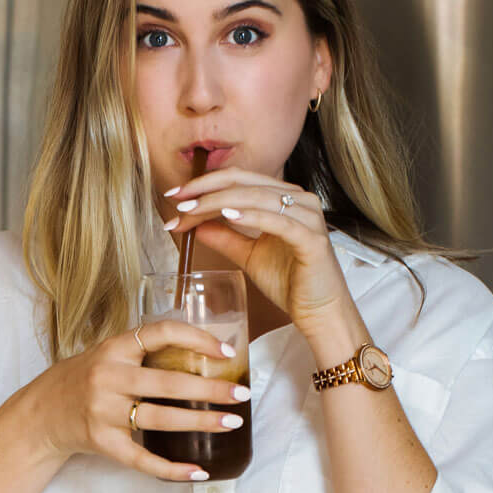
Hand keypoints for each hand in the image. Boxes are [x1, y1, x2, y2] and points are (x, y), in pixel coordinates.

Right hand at [28, 318, 250, 481]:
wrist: (40, 414)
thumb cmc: (83, 380)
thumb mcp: (106, 354)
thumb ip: (143, 352)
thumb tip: (201, 351)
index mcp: (113, 349)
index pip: (160, 333)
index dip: (197, 339)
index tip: (226, 353)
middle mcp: (108, 378)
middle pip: (168, 384)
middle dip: (210, 390)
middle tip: (241, 394)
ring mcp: (104, 413)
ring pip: (161, 420)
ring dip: (201, 423)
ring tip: (230, 423)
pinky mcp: (103, 443)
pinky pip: (143, 460)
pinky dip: (173, 469)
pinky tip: (199, 471)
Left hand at [161, 168, 353, 335]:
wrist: (319, 312)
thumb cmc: (290, 282)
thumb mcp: (249, 256)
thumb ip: (226, 238)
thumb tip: (196, 225)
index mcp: (284, 198)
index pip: (238, 180)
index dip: (204, 185)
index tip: (174, 198)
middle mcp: (298, 199)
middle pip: (244, 183)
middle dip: (205, 191)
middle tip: (177, 203)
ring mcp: (307, 216)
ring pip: (257, 197)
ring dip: (219, 202)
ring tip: (192, 211)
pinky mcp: (312, 238)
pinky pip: (278, 221)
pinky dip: (251, 216)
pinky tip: (227, 215)